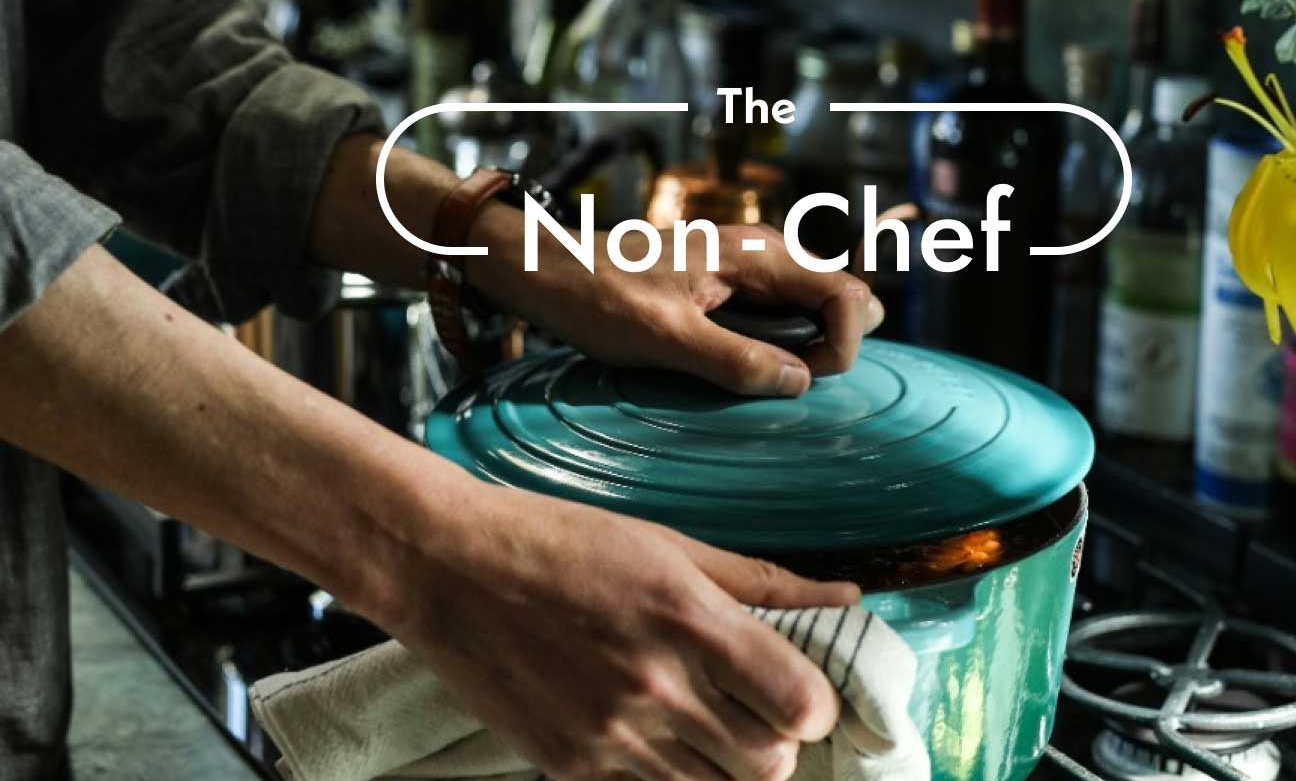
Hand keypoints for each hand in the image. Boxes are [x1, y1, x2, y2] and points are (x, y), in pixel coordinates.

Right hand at [388, 481, 860, 780]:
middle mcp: (657, 685)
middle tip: (750, 706)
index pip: (800, 704)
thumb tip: (847, 593)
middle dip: (775, 739)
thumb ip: (761, 581)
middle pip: (770, 763)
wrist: (448, 568)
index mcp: (688, 617)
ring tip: (703, 723)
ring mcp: (611, 737)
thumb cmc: (560, 540)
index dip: (813, 702)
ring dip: (726, 765)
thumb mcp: (667, 543)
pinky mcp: (568, 769)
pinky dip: (668, 778)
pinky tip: (653, 740)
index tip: (795, 687)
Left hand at [471, 213, 883, 397]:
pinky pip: (782, 313)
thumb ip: (735, 359)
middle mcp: (765, 251)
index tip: (803, 382)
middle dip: (831, 348)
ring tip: (758, 379)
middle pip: (841, 299)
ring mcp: (751, 265)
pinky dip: (780, 344)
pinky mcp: (734, 282)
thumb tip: (799, 382)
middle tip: (781, 384)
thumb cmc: (600, 296)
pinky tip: (743, 366)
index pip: (847, 294)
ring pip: (814, 308)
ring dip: (805, 349)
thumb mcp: (665, 338)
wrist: (552, 270)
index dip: (844, 345)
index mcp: (757, 254)